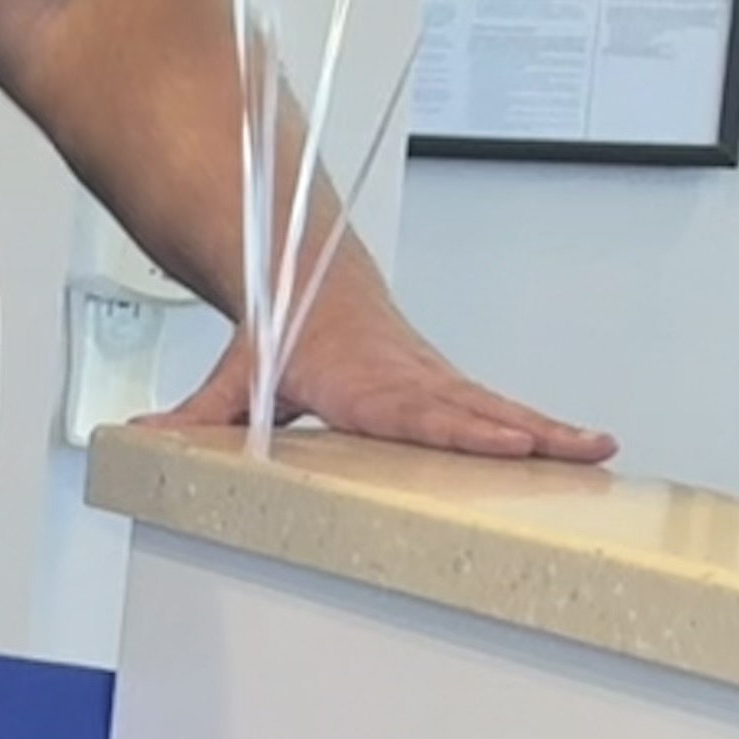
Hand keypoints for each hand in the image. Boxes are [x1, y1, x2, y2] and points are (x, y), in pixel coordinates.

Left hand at [166, 250, 610, 460]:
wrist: (313, 286)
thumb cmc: (284, 335)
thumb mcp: (240, 373)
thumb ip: (194, 414)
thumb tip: (142, 439)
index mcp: (357, 381)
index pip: (411, 411)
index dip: (457, 429)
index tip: (502, 443)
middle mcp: (404, 380)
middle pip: (466, 410)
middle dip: (518, 434)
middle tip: (567, 452)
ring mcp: (433, 382)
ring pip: (494, 408)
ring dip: (547, 432)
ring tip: (597, 451)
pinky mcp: (448, 388)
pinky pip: (498, 409)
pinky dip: (543, 429)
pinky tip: (583, 448)